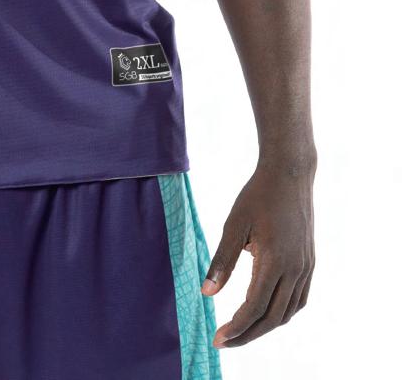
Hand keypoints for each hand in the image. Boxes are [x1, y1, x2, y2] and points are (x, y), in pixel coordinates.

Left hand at [201, 157, 315, 347]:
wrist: (290, 174)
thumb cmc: (257, 195)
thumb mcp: (234, 225)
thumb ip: (222, 261)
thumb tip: (206, 294)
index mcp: (275, 261)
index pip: (254, 308)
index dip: (236, 328)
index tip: (217, 339)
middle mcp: (295, 269)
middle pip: (272, 317)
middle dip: (247, 334)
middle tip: (224, 341)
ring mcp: (306, 267)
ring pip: (288, 312)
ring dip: (265, 326)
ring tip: (242, 331)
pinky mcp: (309, 262)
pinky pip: (299, 300)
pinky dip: (282, 313)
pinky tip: (267, 313)